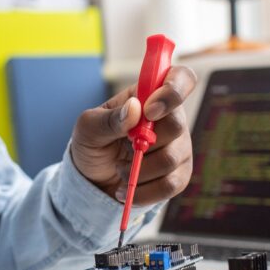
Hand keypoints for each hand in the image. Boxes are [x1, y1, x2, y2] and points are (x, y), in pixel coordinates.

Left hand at [70, 66, 196, 204]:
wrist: (92, 179)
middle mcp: (171, 117)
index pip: (180, 78)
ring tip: (120, 169)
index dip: (172, 91)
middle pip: (176, 124)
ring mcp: (178, 146)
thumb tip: (134, 108)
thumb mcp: (88, 127)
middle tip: (125, 146)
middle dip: (144, 142)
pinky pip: (172, 184)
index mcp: (150, 95)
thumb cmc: (92, 143)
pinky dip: (145, 192)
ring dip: (139, 170)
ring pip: (171, 158)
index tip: (149, 111)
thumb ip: (109, 118)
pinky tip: (128, 191)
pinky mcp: (179, 173)